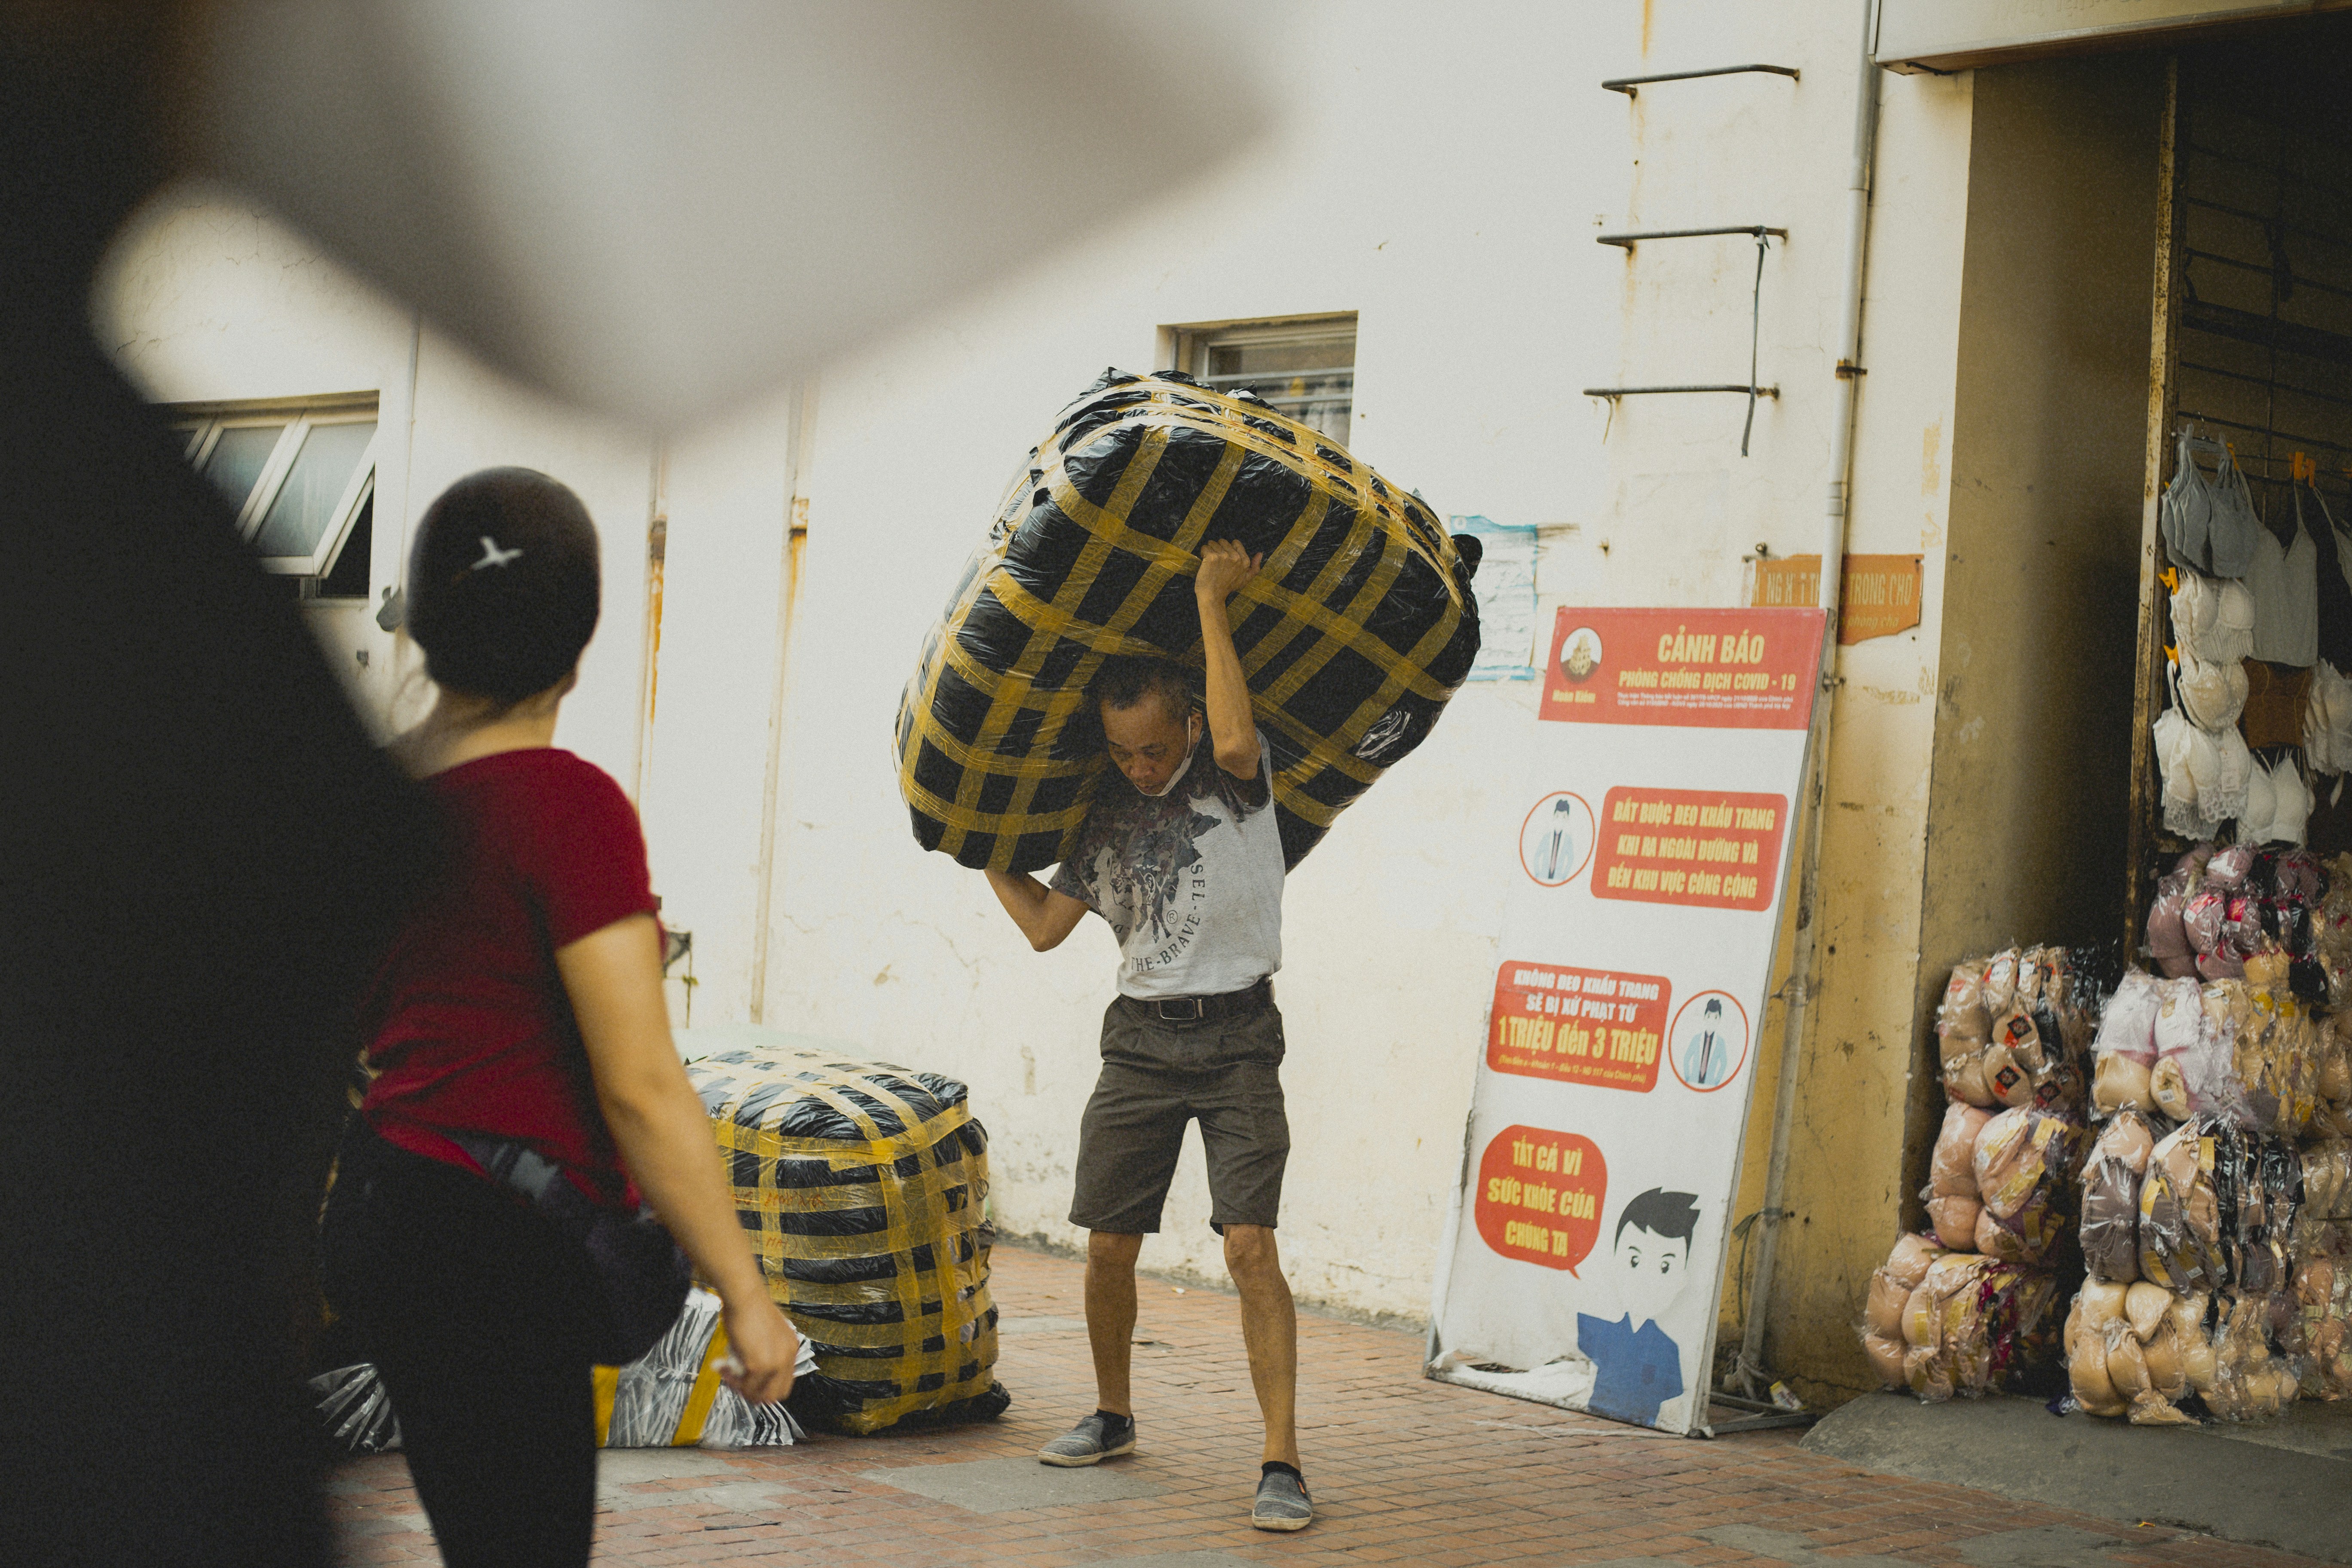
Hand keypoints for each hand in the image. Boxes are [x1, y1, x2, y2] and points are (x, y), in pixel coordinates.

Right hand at [718, 1291, 801, 1405]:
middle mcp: (787, 1358)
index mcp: (791, 1348)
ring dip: (740, 1388)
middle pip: (774, 1395)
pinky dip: (731, 1380)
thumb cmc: (751, 1308)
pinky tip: (722, 1367)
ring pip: (758, 1394)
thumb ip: (766, 1350)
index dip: (764, 1386)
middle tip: (737, 1383)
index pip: (783, 1383)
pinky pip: (745, 1386)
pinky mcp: (759, 1366)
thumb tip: (752, 1366)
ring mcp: (775, 1364)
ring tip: (727, 1372)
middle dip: (753, 1393)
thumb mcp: (768, 1332)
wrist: (745, 1297)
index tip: (748, 1380)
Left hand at [1195, 538, 1263, 601]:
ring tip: (1210, 562)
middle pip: (1223, 542)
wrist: (1212, 596)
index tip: (1224, 557)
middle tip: (1216, 561)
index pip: (1235, 543)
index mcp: (1244, 561)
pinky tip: (1204, 562)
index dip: (1228, 548)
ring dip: (1209, 550)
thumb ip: (1254, 568)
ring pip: (1213, 543)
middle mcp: (1235, 557)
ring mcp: (1223, 556)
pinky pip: (1205, 547)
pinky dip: (1202, 553)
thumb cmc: (1227, 588)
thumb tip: (1260, 554)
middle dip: (1218, 549)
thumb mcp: (1245, 579)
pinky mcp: (1212, 557)